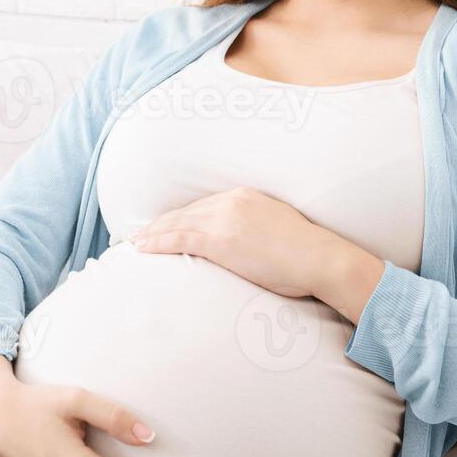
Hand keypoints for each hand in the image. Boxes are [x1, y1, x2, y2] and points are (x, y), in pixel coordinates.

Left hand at [128, 185, 383, 321]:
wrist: (320, 259)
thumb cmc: (306, 254)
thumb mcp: (276, 228)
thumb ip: (252, 229)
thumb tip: (241, 245)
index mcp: (245, 196)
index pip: (202, 206)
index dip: (180, 216)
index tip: (165, 224)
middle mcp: (231, 202)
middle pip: (185, 212)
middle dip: (161, 223)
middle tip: (140, 233)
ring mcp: (224, 219)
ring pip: (177, 224)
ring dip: (153, 234)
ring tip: (135, 243)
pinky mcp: (219, 240)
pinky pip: (180, 239)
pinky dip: (158, 242)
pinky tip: (144, 248)